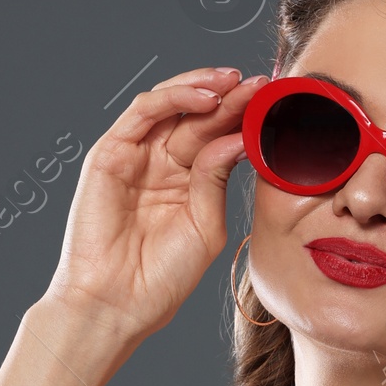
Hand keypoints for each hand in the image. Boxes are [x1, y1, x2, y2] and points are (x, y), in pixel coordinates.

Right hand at [42, 66, 265, 344]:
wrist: (118, 302)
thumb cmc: (161, 277)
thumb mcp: (205, 226)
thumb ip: (216, 181)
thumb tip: (237, 139)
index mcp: (187, 183)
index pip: (217, 138)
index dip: (244, 119)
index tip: (275, 107)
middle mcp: (161, 165)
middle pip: (199, 118)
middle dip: (231, 99)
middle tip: (261, 86)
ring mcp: (135, 156)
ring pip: (170, 106)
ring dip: (203, 88)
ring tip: (235, 83)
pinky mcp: (110, 153)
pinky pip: (142, 112)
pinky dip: (173, 99)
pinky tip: (204, 98)